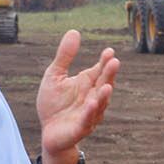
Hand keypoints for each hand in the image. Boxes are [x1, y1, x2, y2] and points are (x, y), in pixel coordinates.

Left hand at [36, 30, 117, 163]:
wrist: (48, 132)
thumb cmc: (53, 104)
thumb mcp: (55, 75)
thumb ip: (64, 56)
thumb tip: (74, 31)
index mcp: (88, 83)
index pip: (100, 70)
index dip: (105, 62)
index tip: (109, 51)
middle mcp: (93, 97)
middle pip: (103, 84)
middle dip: (109, 75)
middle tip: (114, 62)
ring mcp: (89, 114)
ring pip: (100, 104)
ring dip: (104, 96)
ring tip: (108, 86)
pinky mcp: (80, 128)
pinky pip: (87, 120)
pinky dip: (90, 112)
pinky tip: (92, 103)